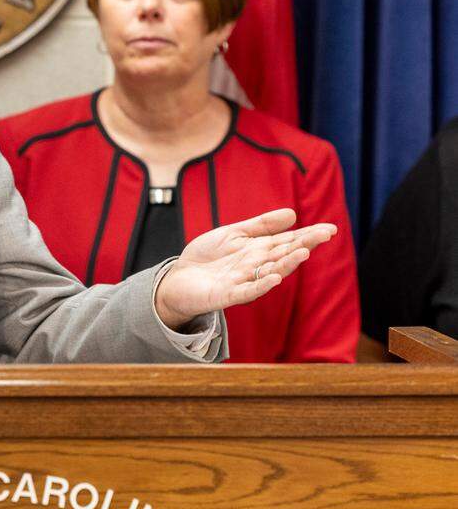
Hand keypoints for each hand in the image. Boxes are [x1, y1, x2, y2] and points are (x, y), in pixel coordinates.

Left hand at [155, 208, 336, 329]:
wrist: (178, 280)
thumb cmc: (207, 257)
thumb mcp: (233, 234)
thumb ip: (260, 225)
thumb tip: (292, 213)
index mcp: (259, 251)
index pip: (288, 241)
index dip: (309, 235)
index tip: (330, 228)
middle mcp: (256, 267)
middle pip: (284, 255)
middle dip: (304, 245)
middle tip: (324, 235)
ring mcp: (243, 281)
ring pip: (270, 273)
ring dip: (287, 264)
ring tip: (303, 252)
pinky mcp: (228, 295)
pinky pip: (248, 291)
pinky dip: (261, 285)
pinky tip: (274, 277)